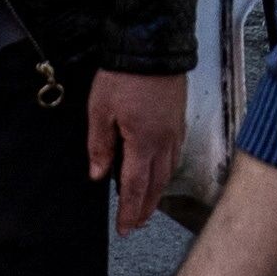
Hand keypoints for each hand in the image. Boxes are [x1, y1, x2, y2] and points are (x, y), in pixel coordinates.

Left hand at [82, 67, 188, 236]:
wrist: (152, 45)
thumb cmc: (123, 75)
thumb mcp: (100, 110)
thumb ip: (99, 145)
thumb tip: (97, 173)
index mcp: (142, 142)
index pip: (134, 187)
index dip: (128, 211)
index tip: (124, 229)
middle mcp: (163, 142)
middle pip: (155, 185)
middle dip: (144, 208)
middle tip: (135, 225)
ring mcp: (174, 132)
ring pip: (167, 172)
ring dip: (156, 193)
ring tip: (145, 205)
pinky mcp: (178, 121)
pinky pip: (174, 155)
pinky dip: (165, 172)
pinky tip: (159, 173)